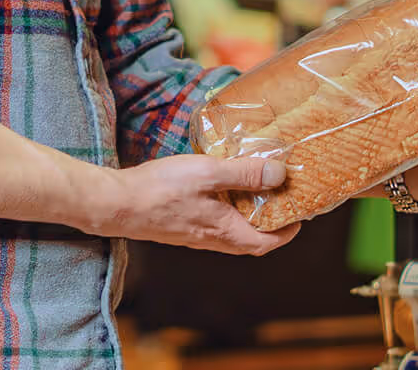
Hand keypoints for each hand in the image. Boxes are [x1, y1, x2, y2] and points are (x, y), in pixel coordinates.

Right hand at [90, 154, 299, 255]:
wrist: (115, 203)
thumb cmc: (160, 190)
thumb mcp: (208, 173)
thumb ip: (244, 174)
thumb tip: (279, 175)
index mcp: (224, 231)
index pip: (266, 243)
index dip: (288, 232)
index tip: (301, 214)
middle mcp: (212, 240)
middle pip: (251, 240)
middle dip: (272, 223)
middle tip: (283, 198)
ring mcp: (195, 234)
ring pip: (233, 231)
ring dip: (249, 215)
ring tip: (257, 187)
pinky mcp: (182, 225)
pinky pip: (215, 222)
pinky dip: (228, 208)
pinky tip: (223, 186)